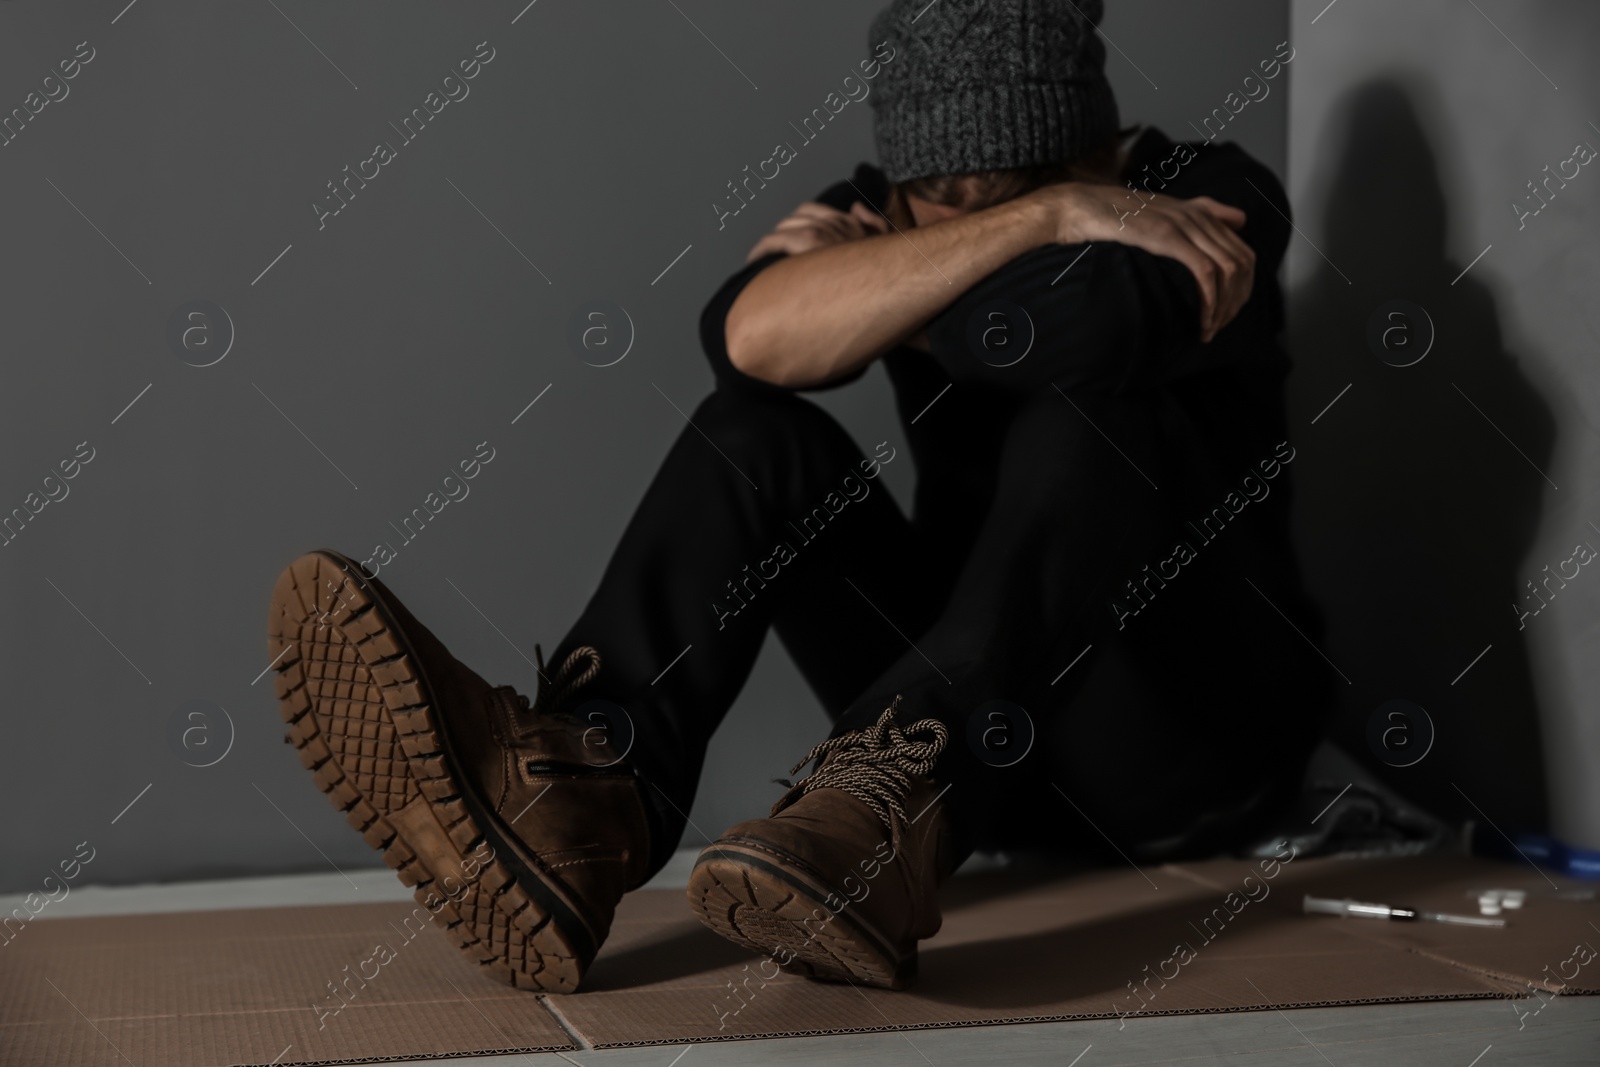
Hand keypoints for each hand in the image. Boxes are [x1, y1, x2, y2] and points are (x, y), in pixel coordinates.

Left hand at [745, 201, 889, 263]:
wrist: (901, 281)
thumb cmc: (892, 275)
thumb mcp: (887, 245)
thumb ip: (872, 223)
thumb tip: (856, 207)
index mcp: (850, 222)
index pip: (814, 212)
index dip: (797, 226)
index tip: (787, 242)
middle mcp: (836, 221)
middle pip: (796, 219)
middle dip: (782, 235)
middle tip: (771, 255)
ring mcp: (824, 230)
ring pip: (784, 228)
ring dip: (771, 243)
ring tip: (761, 260)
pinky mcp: (812, 242)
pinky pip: (777, 240)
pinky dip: (763, 249)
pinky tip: (754, 260)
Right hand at [1031, 184, 1254, 342]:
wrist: (1081, 207)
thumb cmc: (1114, 217)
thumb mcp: (1164, 212)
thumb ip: (1205, 211)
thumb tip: (1240, 219)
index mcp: (1201, 213)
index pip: (1244, 253)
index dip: (1242, 289)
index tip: (1225, 315)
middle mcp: (1199, 216)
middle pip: (1243, 263)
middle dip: (1237, 302)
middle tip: (1218, 327)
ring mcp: (1186, 225)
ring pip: (1229, 270)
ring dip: (1223, 307)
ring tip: (1208, 330)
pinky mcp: (1169, 237)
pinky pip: (1206, 273)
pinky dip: (1210, 301)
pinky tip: (1201, 320)